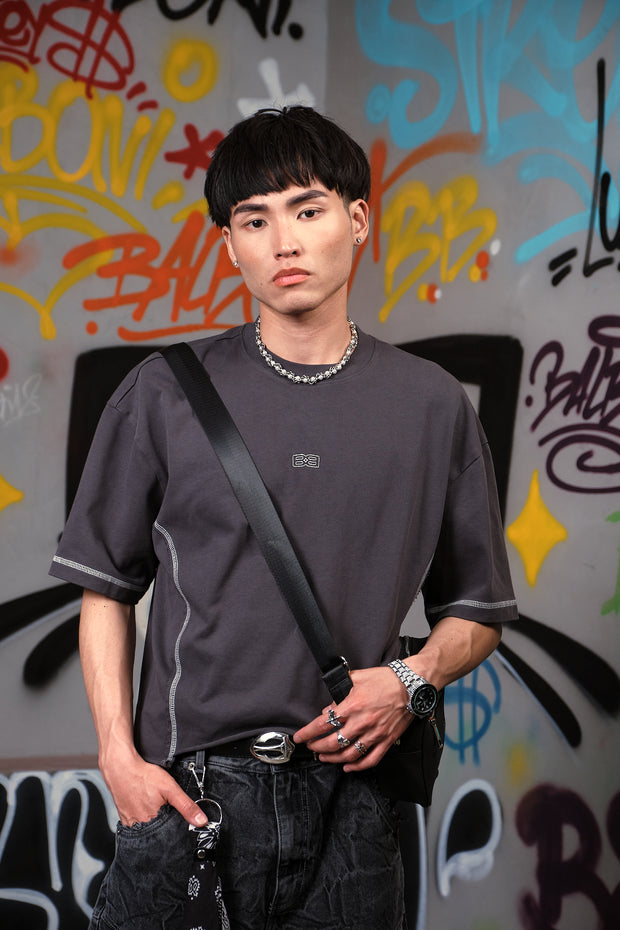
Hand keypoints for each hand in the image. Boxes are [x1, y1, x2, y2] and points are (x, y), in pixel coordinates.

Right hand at [101, 748, 207, 827]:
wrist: (120, 767)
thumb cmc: (143, 776)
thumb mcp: (170, 788)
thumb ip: (186, 806)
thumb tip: (202, 821)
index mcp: (153, 823)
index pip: (168, 836)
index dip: (175, 830)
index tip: (178, 824)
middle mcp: (140, 827)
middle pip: (157, 834)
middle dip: (163, 827)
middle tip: (164, 811)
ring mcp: (130, 823)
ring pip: (146, 829)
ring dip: (152, 824)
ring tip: (154, 808)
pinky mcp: (123, 817)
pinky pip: (135, 824)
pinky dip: (142, 819)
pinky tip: (144, 808)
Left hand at [293, 666, 411, 771]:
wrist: (411, 685)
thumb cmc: (385, 679)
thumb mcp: (356, 678)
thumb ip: (340, 691)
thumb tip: (328, 707)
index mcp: (352, 706)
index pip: (323, 724)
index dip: (308, 733)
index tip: (300, 737)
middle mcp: (362, 722)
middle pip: (333, 743)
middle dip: (317, 747)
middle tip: (311, 747)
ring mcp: (375, 734)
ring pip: (349, 755)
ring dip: (333, 759)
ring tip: (324, 758)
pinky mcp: (386, 741)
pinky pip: (370, 759)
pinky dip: (357, 767)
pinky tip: (348, 767)